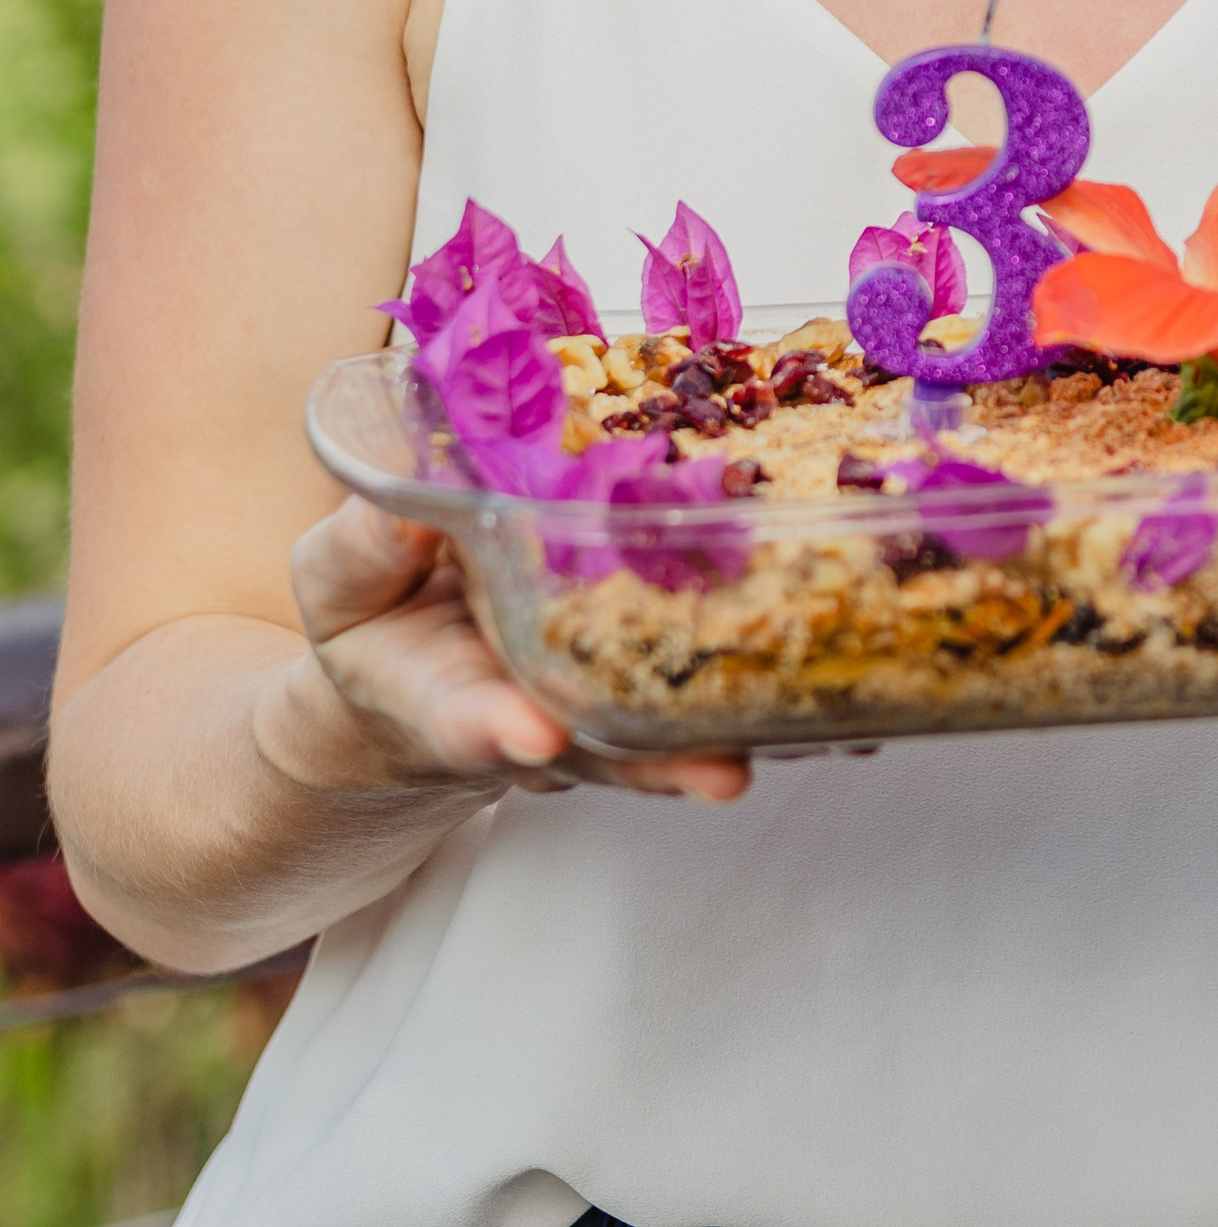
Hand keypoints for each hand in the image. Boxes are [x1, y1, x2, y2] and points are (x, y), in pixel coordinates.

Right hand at [264, 498, 750, 806]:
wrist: (416, 655)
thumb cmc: (378, 614)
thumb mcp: (341, 582)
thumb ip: (365, 550)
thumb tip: (410, 507)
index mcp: (439, 691)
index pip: (462, 717)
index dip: (496, 728)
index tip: (532, 736)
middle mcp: (529, 713)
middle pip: (595, 753)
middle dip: (650, 763)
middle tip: (714, 773)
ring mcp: (590, 706)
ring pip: (654, 738)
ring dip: (709, 746)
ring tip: (761, 754)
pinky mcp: (639, 673)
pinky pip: (691, 688)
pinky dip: (744, 693)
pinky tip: (814, 689)